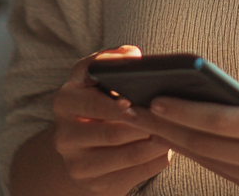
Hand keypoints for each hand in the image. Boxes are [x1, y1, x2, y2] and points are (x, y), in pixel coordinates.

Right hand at [50, 45, 173, 193]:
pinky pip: (134, 175)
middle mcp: (64, 136)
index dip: (114, 105)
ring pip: (126, 156)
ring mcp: (78, 165)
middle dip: (143, 125)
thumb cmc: (97, 99)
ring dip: (154, 143)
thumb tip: (132, 55)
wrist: (81, 145)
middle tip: (168, 117)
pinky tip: (167, 149)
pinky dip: (154, 160)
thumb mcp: (94, 76)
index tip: (135, 102)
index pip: (91, 103)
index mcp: (64, 102)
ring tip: (174, 131)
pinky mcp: (94, 185)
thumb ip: (110, 61)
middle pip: (111, 134)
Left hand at [122, 76, 238, 195]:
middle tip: (131, 109)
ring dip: (179, 144)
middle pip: (212, 149)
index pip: (227, 124)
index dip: (185, 111)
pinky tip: (182, 136)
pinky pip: (234, 175)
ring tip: (146, 121)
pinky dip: (205, 156)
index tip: (153, 98)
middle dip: (168, 128)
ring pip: (217, 166)